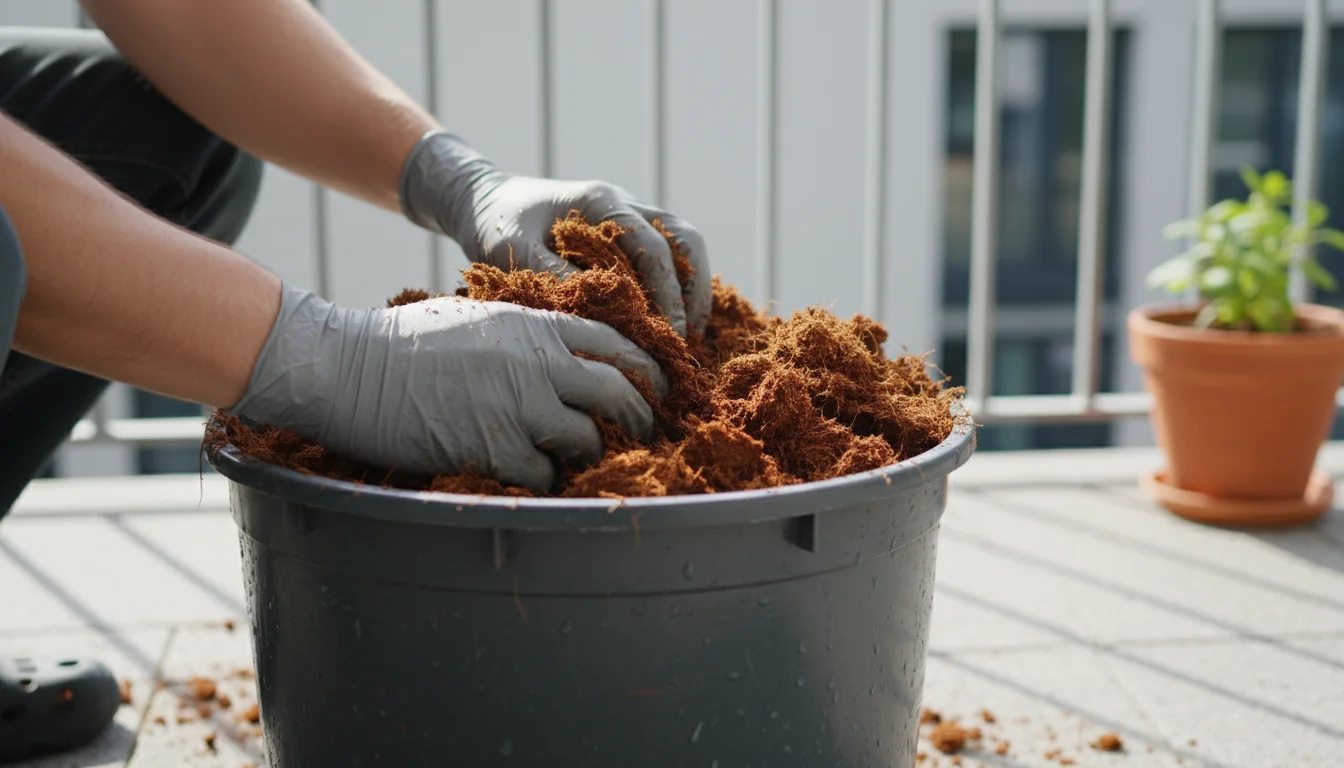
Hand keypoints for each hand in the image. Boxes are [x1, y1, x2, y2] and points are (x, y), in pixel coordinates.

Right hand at [228, 283, 666, 491]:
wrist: (350, 366)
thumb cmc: (404, 342)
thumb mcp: (478, 318)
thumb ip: (525, 337)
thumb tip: (559, 359)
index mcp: (534, 326)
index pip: (614, 341)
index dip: (645, 367)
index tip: (657, 386)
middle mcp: (536, 363)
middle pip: (618, 391)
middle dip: (638, 418)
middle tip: (642, 435)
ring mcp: (517, 406)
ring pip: (587, 438)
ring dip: (587, 454)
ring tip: (576, 460)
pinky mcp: (493, 447)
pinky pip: (544, 475)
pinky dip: (544, 482)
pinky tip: (529, 478)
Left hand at [399, 130, 710, 336]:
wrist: (486, 201)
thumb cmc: (496, 225)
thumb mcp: (512, 250)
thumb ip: (550, 274)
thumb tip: (597, 308)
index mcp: (601, 201)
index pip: (651, 244)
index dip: (664, 290)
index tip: (665, 331)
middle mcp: (624, 203)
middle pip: (682, 240)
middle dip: (687, 293)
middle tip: (681, 341)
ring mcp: (631, 214)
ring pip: (684, 243)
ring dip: (691, 287)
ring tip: (688, 334)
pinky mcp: (628, 233)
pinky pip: (670, 253)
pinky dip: (679, 285)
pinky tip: (673, 321)